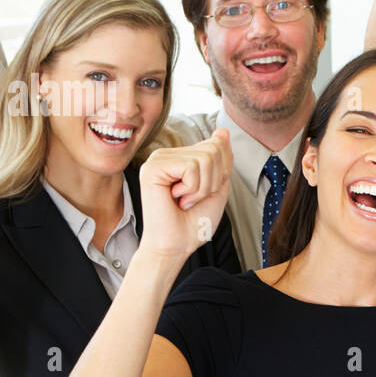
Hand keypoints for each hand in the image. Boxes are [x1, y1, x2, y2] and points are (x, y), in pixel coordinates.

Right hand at [137, 129, 232, 261]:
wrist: (176, 245)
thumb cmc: (195, 221)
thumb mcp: (218, 187)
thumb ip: (222, 160)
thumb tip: (222, 131)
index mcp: (183, 157)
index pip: (218, 144)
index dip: (223, 171)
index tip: (206, 191)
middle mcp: (169, 154)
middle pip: (214, 149)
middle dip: (214, 179)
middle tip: (195, 198)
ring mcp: (159, 159)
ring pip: (205, 158)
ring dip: (203, 187)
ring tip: (186, 200)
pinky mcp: (153, 167)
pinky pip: (191, 166)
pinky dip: (192, 188)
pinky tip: (176, 198)